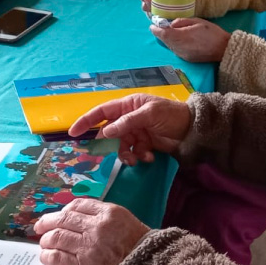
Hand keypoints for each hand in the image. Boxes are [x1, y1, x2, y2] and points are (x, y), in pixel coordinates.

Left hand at [34, 198, 149, 264]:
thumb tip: (79, 217)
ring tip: (44, 243)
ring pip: (57, 237)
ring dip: (47, 240)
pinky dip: (49, 256)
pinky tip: (46, 256)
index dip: (64, 210)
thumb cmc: (140, 246)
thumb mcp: (125, 220)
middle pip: (64, 219)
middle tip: (40, 226)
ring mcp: (88, 246)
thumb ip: (104, 216)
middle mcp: (96, 226)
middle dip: (48, 222)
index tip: (59, 215)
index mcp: (108, 213)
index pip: (78, 205)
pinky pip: (58, 257)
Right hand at [70, 93, 190, 165]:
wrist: (192, 130)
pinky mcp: (144, 144)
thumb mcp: (149, 114)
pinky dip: (139, 157)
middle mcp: (129, 118)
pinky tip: (149, 157)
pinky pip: (133, 153)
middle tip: (113, 153)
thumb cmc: (171, 115)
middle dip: (111, 145)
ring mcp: (136, 132)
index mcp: (128, 105)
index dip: (86, 121)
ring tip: (136, 159)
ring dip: (126, 154)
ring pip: (121, 146)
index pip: (102, 112)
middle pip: (110, 133)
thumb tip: (105, 132)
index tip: (73, 132)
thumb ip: (127, 122)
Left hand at [150, 18, 230, 62]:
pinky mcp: (187, 59)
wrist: (223, 49)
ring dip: (168, 39)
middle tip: (161, 26)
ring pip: (170, 46)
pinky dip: (175, 44)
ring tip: (171, 32)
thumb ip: (182, 22)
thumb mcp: (198, 21)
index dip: (156, 29)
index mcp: (182, 36)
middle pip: (165, 40)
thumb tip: (171, 24)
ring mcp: (183, 55)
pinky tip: (180, 40)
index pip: (163, 34)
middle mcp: (180, 47)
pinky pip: (176, 50)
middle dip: (162, 34)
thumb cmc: (212, 33)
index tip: (153, 25)